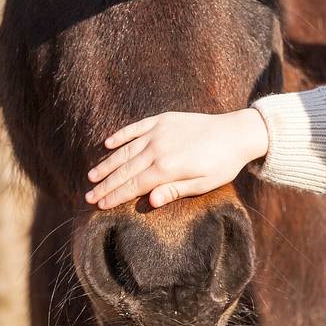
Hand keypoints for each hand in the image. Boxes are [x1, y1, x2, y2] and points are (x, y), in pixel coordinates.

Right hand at [85, 109, 269, 209]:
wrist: (236, 132)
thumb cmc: (223, 164)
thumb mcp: (204, 184)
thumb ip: (175, 191)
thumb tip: (150, 201)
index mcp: (167, 168)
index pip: (134, 185)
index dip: (115, 196)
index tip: (99, 205)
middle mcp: (158, 148)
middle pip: (125, 170)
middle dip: (105, 184)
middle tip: (88, 196)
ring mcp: (159, 132)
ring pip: (125, 150)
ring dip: (107, 163)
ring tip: (92, 176)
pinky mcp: (163, 119)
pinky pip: (136, 128)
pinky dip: (121, 135)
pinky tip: (108, 143)